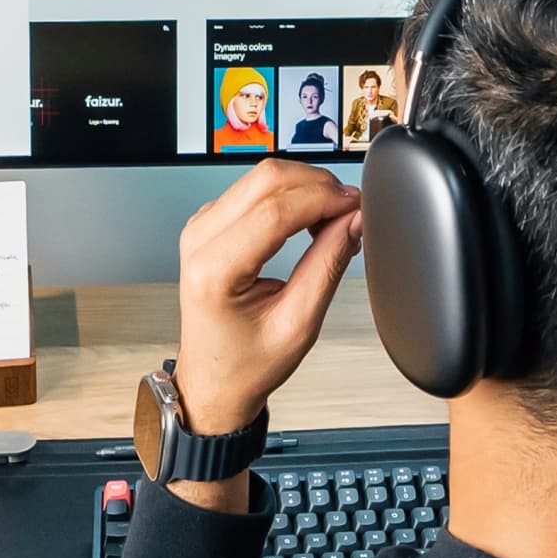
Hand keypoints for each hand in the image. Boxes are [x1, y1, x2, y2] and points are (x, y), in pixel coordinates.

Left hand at [172, 161, 362, 437]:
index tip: (356, 205)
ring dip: (305, 187)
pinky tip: (310, 217)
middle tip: (351, 207)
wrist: (214, 380)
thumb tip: (353, 220)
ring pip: (261, 177)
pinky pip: (254, 189)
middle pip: (267, 179)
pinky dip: (290, 194)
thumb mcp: (299, 324)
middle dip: (318, 184)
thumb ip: (328, 265)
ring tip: (334, 216)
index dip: (324, 200)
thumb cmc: (245, 364)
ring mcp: (201, 227)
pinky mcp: (210, 223)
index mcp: (215, 271)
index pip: (276, 211)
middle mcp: (199, 240)